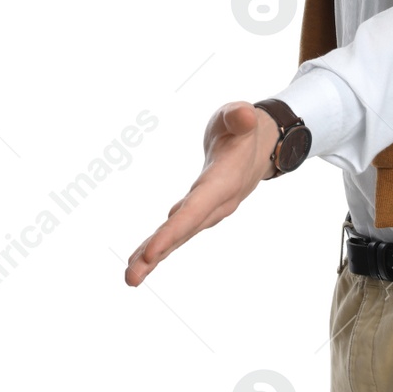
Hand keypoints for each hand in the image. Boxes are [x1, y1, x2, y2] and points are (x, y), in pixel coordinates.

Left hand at [125, 101, 278, 286]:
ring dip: (155, 256)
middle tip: (131, 277)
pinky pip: (178, 229)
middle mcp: (217, 202)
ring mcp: (209, 209)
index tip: (153, 252)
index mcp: (224, 181)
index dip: (174, 230)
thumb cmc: (244, 128)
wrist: (262, 146)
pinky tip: (141, 258)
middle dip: (158, 253)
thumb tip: (245, 115)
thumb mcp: (241, 116)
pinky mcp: (200, 209)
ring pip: (180, 235)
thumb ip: (239, 116)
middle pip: (185, 230)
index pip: (197, 209)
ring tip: (130, 276)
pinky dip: (160, 243)